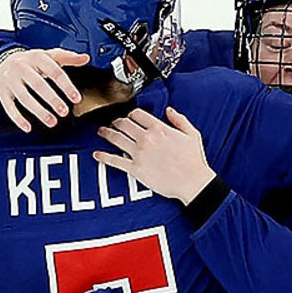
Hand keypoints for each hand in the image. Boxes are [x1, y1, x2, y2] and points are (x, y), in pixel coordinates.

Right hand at [0, 47, 88, 131]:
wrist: (3, 59)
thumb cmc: (32, 61)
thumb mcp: (49, 55)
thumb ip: (68, 57)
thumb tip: (85, 58)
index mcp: (36, 57)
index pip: (54, 71)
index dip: (66, 86)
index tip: (76, 99)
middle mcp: (21, 67)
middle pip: (38, 84)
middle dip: (52, 99)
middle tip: (64, 112)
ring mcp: (10, 79)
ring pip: (24, 97)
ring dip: (39, 111)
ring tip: (52, 122)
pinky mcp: (1, 91)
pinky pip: (8, 106)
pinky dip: (17, 118)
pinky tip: (28, 127)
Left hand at [94, 108, 215, 203]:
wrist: (193, 182)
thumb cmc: (194, 161)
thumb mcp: (192, 135)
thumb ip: (179, 120)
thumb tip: (169, 110)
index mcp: (159, 129)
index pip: (137, 114)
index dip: (131, 114)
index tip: (130, 116)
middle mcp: (146, 138)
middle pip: (123, 124)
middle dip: (117, 122)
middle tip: (114, 123)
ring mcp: (139, 153)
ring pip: (116, 138)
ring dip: (106, 133)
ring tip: (101, 132)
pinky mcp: (135, 168)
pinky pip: (114, 160)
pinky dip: (103, 157)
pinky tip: (97, 154)